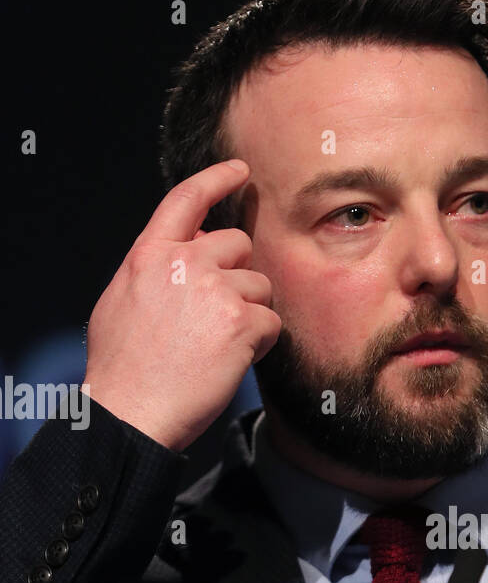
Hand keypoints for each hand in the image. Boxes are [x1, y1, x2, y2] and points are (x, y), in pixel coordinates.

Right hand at [82, 159, 280, 451]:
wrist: (132, 411)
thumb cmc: (124, 368)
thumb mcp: (120, 301)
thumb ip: (155, 270)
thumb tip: (188, 252)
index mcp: (149, 255)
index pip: (187, 199)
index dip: (217, 179)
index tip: (240, 171)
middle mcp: (184, 263)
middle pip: (238, 245)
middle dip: (238, 275)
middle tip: (218, 315)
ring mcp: (215, 291)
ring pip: (260, 286)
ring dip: (250, 314)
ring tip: (219, 346)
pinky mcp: (241, 323)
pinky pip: (272, 322)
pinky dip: (261, 343)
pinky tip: (233, 360)